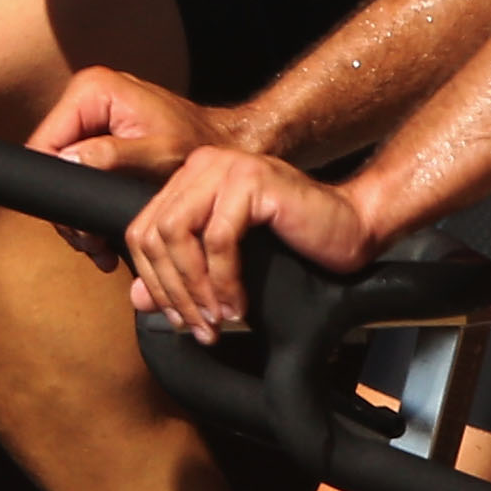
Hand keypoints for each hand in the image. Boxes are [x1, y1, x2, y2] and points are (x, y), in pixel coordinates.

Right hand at [27, 66, 250, 263]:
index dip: (54, 188)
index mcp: (93, 91)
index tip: (76, 227)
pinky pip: (80, 176)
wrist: (226, 146)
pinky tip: (106, 236)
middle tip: (92, 245)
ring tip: (102, 247)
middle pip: (51, 163)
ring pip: (63, 176)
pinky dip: (90, 207)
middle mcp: (87, 98)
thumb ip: (114, 156)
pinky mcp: (100, 137)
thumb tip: (68, 160)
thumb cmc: (200, 145)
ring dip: (79, 216)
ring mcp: (92, 118)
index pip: (45, 143)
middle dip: (69, 210)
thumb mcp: (159, 154)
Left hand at [119, 146, 379, 343]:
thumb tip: (139, 298)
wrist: (351, 226)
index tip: (176, 318)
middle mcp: (204, 165)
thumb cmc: (295, 244)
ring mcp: (228, 167)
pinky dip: (223, 281)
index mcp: (191, 178)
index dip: (152, 281)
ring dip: (195, 288)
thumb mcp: (227, 263)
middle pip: (155, 234)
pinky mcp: (253, 180)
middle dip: (172, 291)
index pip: (142, 230)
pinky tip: (238, 305)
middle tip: (197, 326)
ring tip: (217, 319)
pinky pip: (219, 240)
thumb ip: (183, 273)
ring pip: (178, 234)